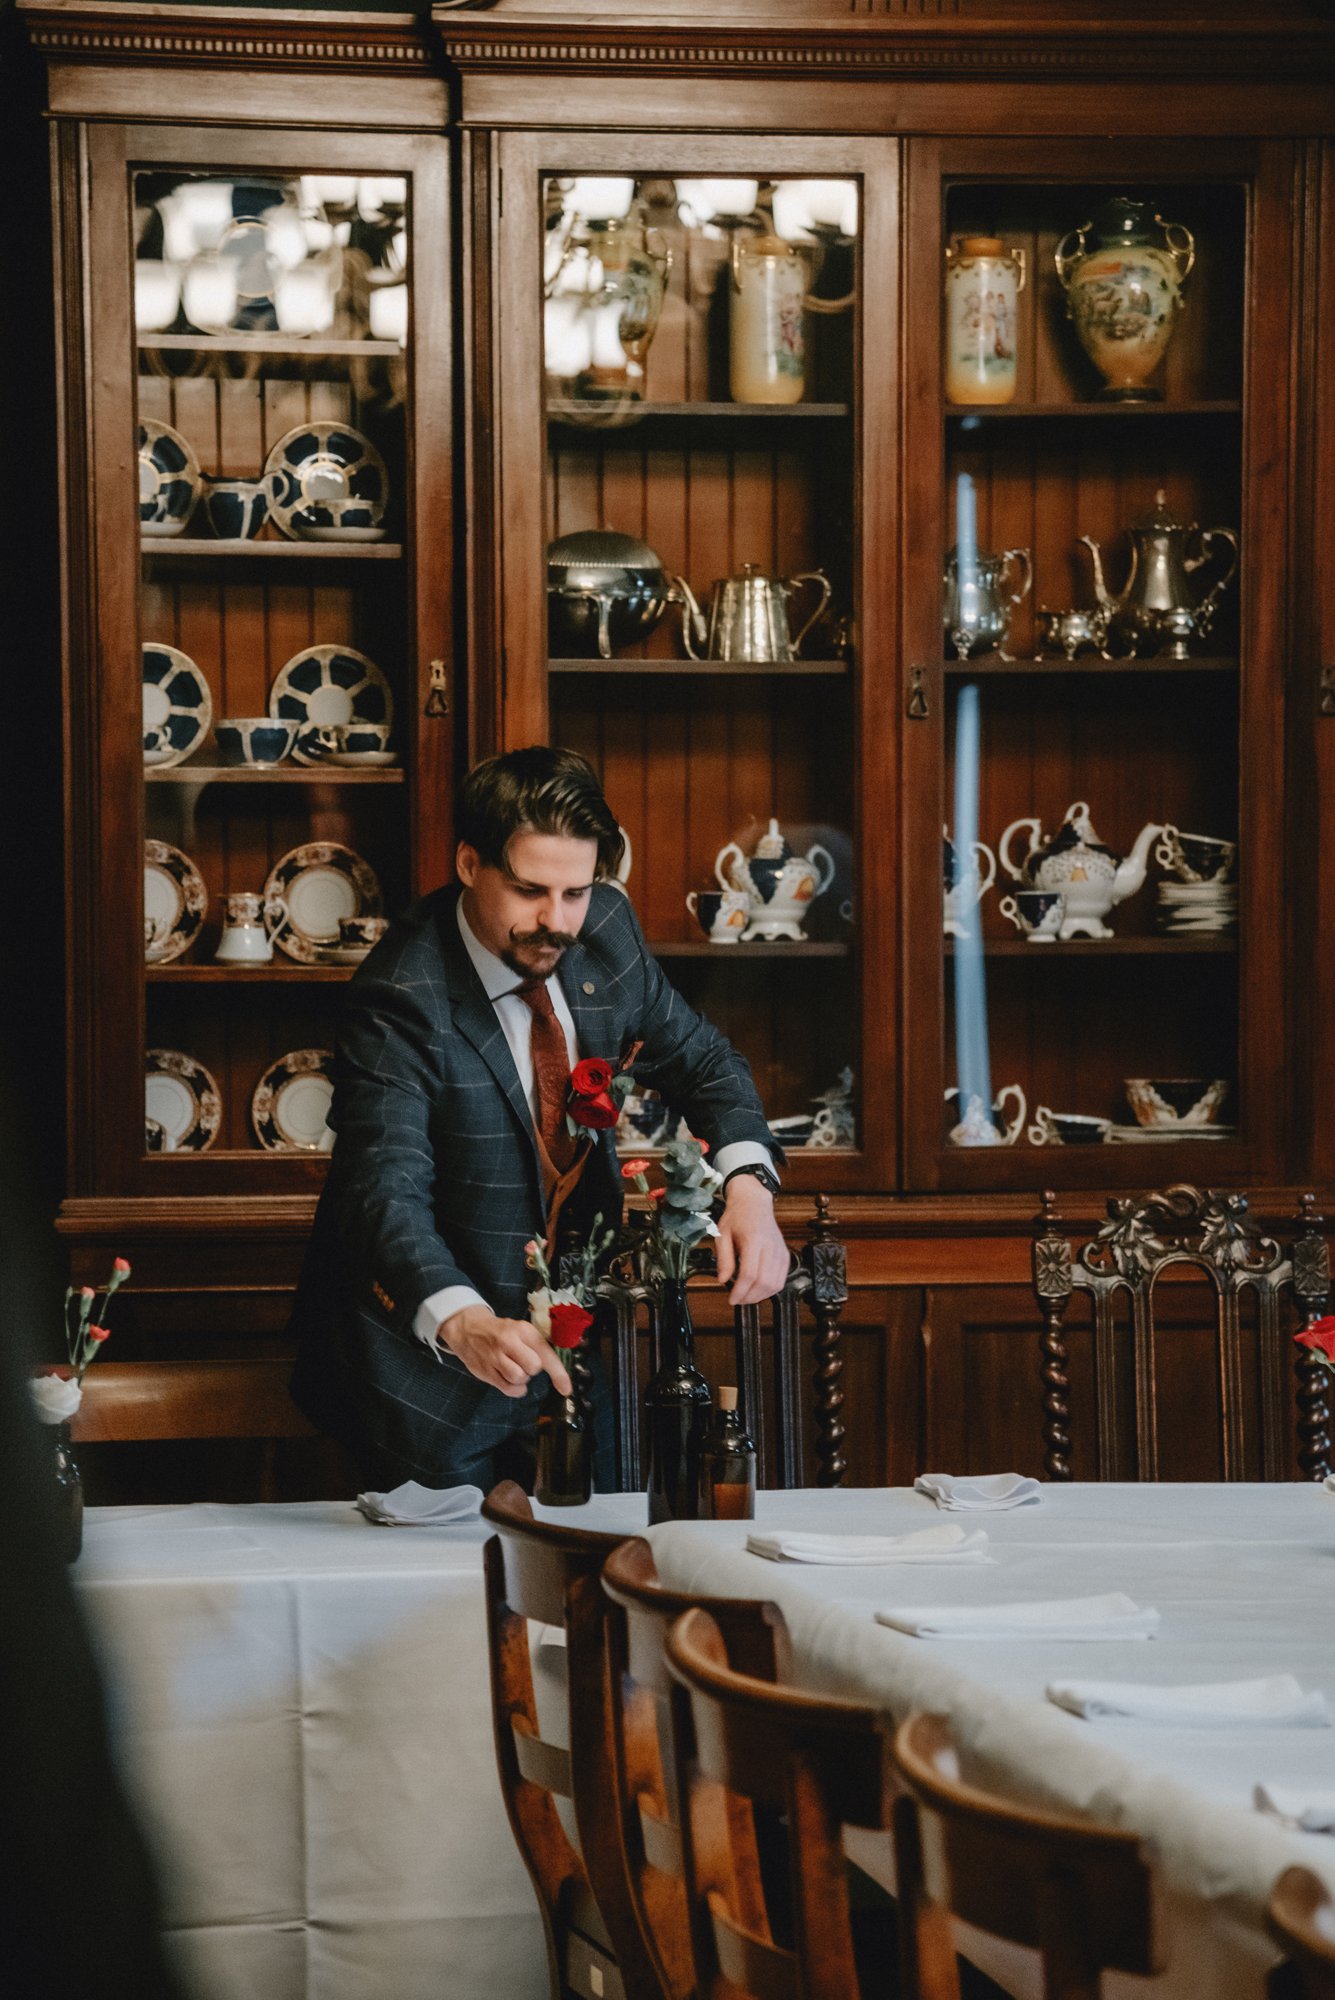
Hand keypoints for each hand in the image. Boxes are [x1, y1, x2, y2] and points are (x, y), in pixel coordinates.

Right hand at [438, 1304, 571, 1398]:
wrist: (468, 1328)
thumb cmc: (501, 1332)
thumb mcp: (520, 1329)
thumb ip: (536, 1346)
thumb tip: (559, 1372)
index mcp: (522, 1330)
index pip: (545, 1353)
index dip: (559, 1373)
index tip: (566, 1389)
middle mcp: (509, 1342)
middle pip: (534, 1367)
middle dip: (533, 1369)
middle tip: (524, 1362)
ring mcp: (495, 1357)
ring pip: (520, 1379)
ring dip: (522, 1379)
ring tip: (514, 1369)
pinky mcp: (485, 1371)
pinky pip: (508, 1389)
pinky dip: (514, 1389)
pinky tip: (510, 1380)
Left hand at [714, 1175, 790, 1306]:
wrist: (754, 1202)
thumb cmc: (737, 1217)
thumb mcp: (722, 1235)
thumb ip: (724, 1259)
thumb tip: (723, 1280)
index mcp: (754, 1240)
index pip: (750, 1274)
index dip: (740, 1291)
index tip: (731, 1299)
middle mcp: (770, 1246)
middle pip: (764, 1282)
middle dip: (750, 1297)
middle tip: (737, 1300)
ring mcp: (780, 1251)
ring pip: (775, 1283)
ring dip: (761, 1296)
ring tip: (747, 1296)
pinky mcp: (785, 1254)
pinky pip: (782, 1278)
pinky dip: (771, 1289)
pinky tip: (759, 1290)